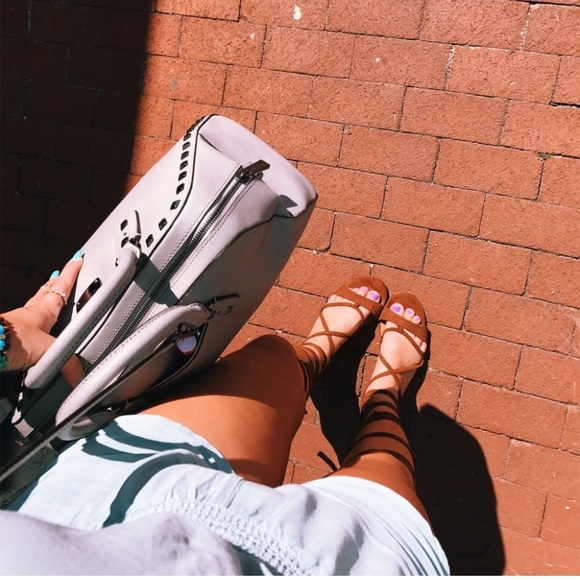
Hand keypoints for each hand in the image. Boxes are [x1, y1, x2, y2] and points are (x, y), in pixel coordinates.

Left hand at [2, 256, 83, 386]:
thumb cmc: (13, 342)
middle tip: (60, 274)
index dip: (71, 272)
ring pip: (33, 307)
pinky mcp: (10, 338)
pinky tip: (31, 334)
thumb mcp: (50, 352)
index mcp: (45, 310)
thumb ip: (69, 364)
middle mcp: (31, 314)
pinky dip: (30, 325)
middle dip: (55, 283)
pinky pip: (23, 327)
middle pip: (45, 293)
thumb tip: (79, 376)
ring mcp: (18, 325)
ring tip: (46, 300)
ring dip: (40, 301)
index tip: (77, 259)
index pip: (62, 286)